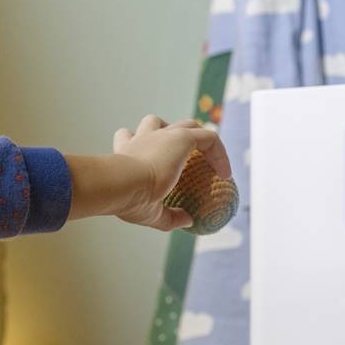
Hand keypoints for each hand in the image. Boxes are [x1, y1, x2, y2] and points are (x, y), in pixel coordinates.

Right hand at [65, 116, 232, 231]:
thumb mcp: (148, 213)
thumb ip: (168, 216)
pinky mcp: (181, 137)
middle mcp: (142, 139)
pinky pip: (209, 138)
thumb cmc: (126, 199)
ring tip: (206, 158)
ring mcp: (162, 135)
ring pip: (185, 125)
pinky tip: (225, 173)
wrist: (120, 184)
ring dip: (196, 136)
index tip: (158, 168)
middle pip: (156, 123)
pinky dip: (219, 152)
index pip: (132, 139)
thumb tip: (187, 220)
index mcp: (126, 153)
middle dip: (168, 133)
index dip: (144, 145)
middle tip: (181, 156)